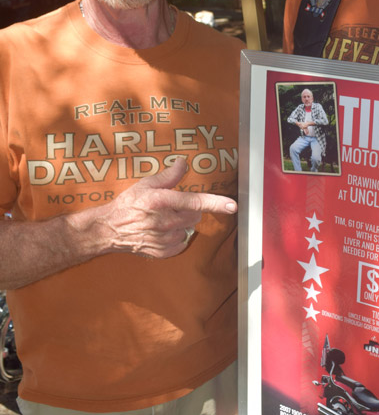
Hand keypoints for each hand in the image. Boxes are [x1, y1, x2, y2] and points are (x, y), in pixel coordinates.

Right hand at [94, 156, 236, 258]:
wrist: (109, 229)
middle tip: (173, 206)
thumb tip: (183, 163)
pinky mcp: (162, 251)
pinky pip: (181, 243)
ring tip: (164, 219)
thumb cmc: (128, 204)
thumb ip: (168, 176)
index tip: (232, 205)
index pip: (194, 201)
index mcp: (161, 201)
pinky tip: (162, 231)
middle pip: (195, 215)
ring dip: (182, 223)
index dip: (215, 203)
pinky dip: (176, 237)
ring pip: (189, 229)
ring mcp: (163, 238)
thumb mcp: (145, 184)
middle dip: (190, 209)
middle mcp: (164, 220)